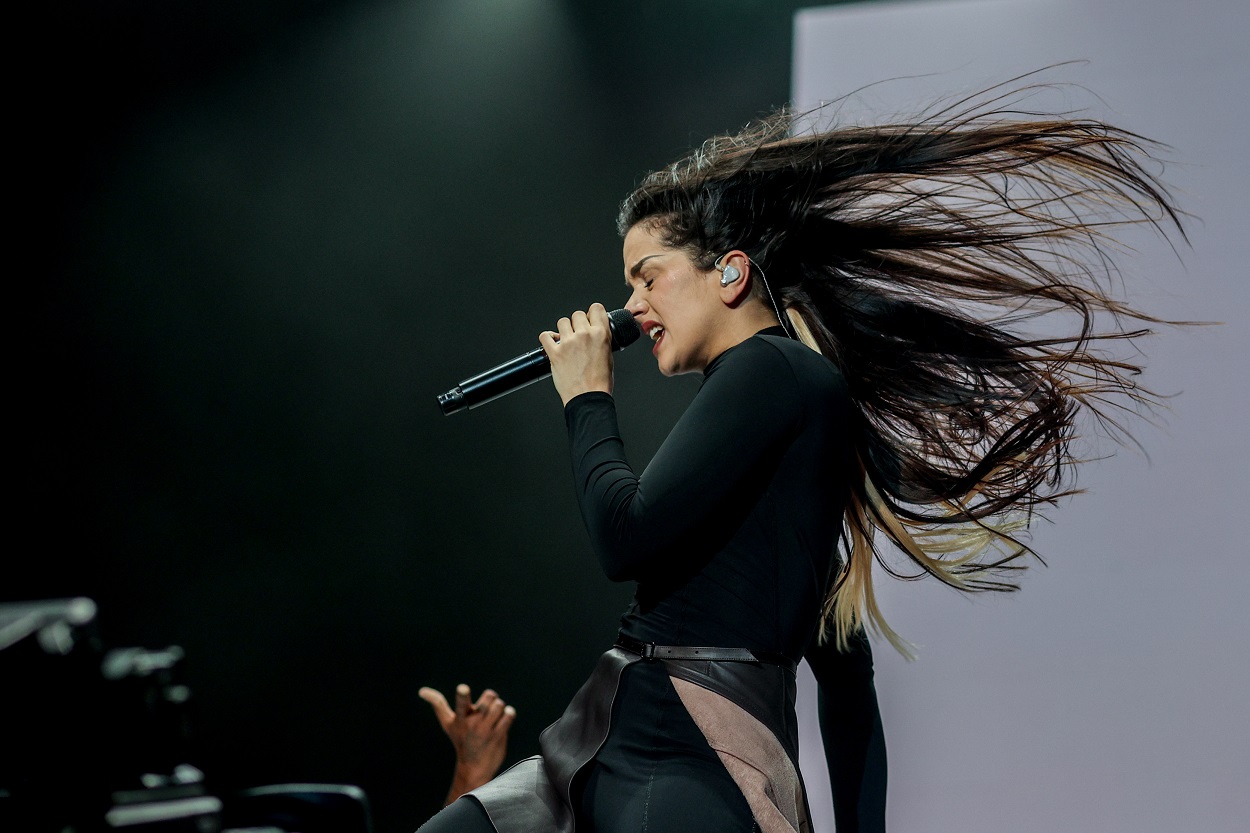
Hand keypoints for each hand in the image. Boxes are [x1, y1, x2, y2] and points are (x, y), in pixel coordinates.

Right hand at [419, 683, 515, 805]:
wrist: (474, 767)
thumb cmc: (460, 739)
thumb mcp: (448, 723)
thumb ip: (437, 704)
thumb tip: (421, 690)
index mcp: (460, 718)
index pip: (461, 703)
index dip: (463, 695)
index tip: (463, 688)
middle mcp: (473, 723)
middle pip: (489, 696)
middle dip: (490, 698)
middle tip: (487, 707)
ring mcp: (487, 730)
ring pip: (500, 705)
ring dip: (500, 707)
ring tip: (494, 715)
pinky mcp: (499, 735)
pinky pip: (509, 715)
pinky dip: (508, 714)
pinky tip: (503, 720)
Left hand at [538, 303, 613, 405]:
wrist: (588, 398)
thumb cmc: (600, 382)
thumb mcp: (609, 355)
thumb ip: (602, 339)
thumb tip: (596, 332)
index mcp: (601, 334)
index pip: (596, 308)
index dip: (592, 313)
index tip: (589, 318)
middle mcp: (584, 335)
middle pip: (577, 314)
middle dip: (577, 323)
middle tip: (577, 334)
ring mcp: (568, 343)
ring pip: (562, 321)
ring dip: (563, 330)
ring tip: (565, 340)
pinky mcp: (555, 353)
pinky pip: (545, 336)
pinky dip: (547, 338)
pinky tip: (551, 344)